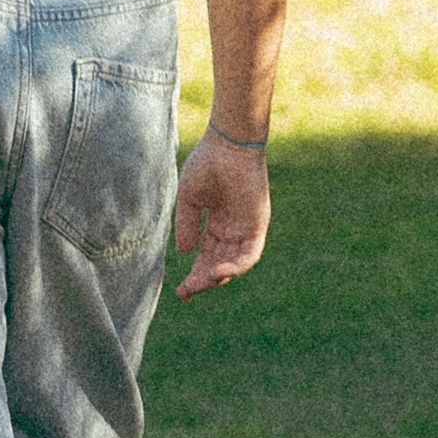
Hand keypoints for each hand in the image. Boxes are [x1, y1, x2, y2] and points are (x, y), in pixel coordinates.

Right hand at [173, 131, 270, 297]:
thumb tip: (185, 253)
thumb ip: (187, 225)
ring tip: (199, 284)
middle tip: (187, 292)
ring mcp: (246, 229)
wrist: (228, 144)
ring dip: (217, 278)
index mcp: (217, 224)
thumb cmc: (207, 163)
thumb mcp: (189, 199)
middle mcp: (233, 230)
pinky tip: (218, 273)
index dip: (194, 275)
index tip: (180, 292)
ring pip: (234, 264)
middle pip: (219, 265)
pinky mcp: (258, 225)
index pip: (206, 257)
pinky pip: (249, 254)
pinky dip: (236, 267)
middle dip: (202, 281)